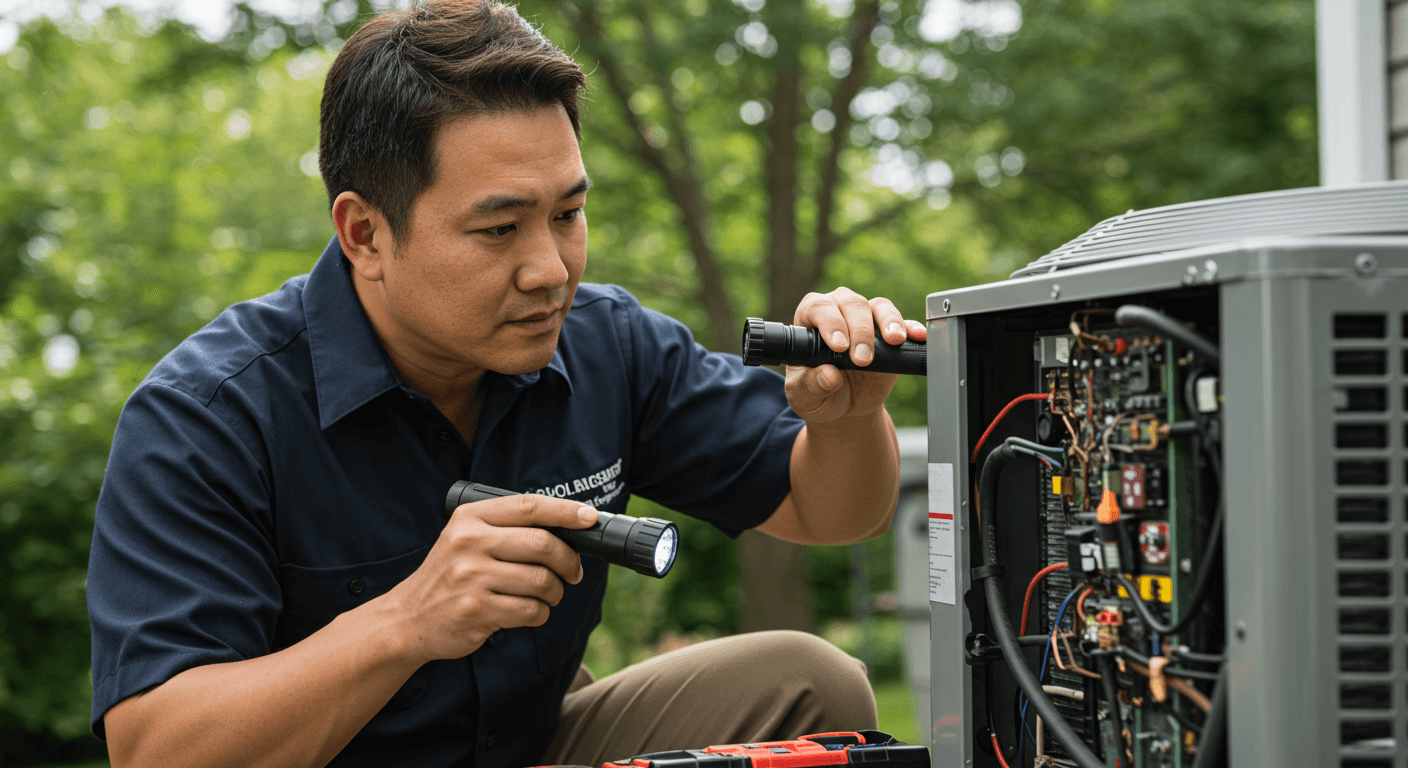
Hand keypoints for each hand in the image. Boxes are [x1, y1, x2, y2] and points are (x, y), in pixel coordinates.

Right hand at [380, 494, 598, 662]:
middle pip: (543, 544)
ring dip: (556, 592)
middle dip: (569, 561)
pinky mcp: (477, 610)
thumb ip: (506, 528)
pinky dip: (540, 613)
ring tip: (547, 595)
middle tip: (572, 573)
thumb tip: (567, 528)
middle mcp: (469, 542)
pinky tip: (529, 612)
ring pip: (542, 581)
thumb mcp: (466, 538)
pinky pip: (531, 610)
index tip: (590, 518)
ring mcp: (472, 577)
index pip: (528, 506)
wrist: (408, 618)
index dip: (566, 511)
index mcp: (470, 518)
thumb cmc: (450, 576)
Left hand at [784, 287, 925, 424]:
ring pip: (880, 306)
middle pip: (852, 303)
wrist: (844, 405)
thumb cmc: (818, 393)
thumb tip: (829, 376)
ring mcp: (867, 318)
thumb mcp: (805, 396)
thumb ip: (811, 386)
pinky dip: (911, 328)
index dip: (830, 323)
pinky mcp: (891, 332)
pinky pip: (904, 322)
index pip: (818, 308)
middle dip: (860, 330)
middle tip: (862, 359)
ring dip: (888, 322)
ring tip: (894, 341)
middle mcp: (839, 310)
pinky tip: (917, 337)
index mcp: (810, 319)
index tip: (839, 346)